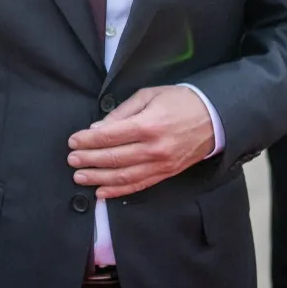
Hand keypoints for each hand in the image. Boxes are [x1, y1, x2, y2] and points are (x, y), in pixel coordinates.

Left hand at [69, 86, 215, 199]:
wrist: (214, 118)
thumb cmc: (180, 102)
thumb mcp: (149, 95)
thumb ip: (122, 112)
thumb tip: (98, 128)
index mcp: (148, 125)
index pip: (109, 136)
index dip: (87, 140)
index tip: (73, 141)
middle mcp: (154, 148)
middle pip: (113, 158)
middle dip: (88, 160)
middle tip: (71, 160)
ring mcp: (161, 164)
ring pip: (123, 176)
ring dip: (98, 178)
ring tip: (80, 177)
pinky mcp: (166, 174)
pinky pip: (139, 185)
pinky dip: (118, 191)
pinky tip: (102, 192)